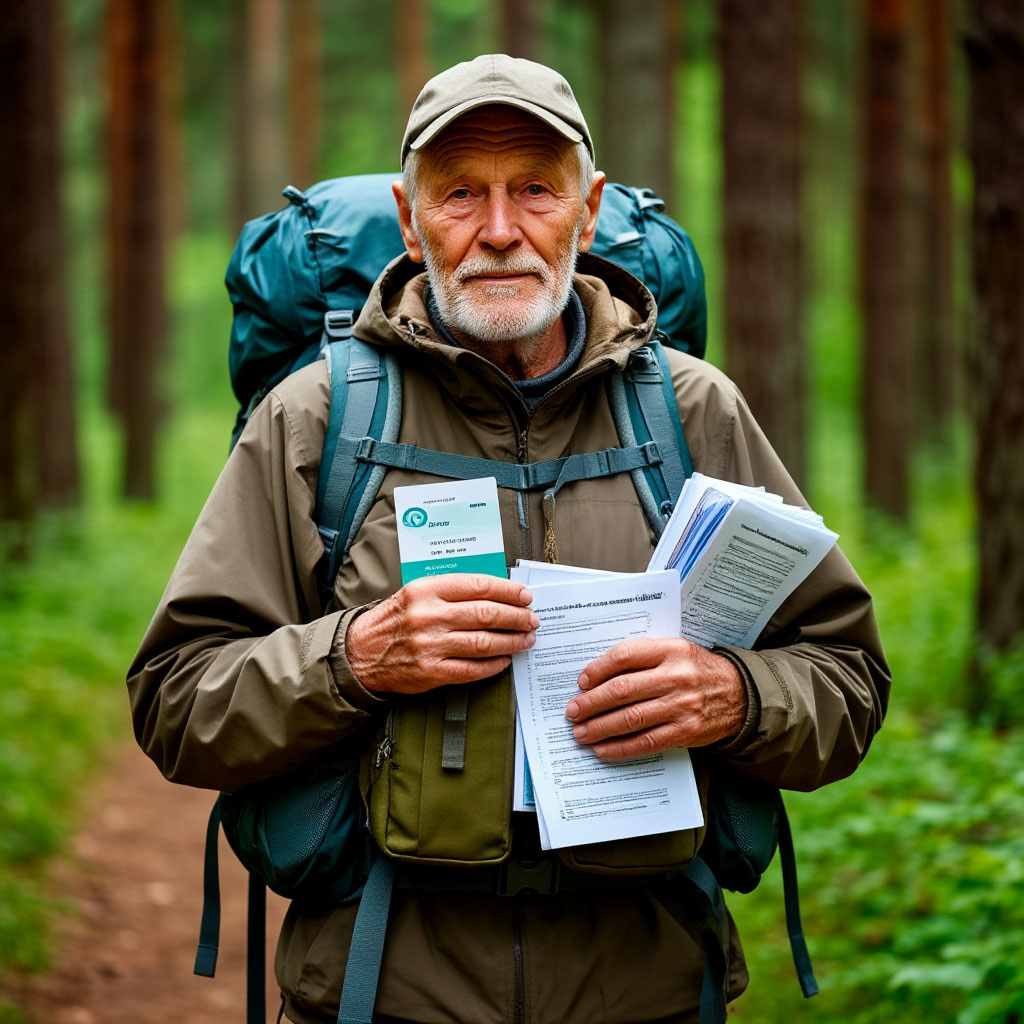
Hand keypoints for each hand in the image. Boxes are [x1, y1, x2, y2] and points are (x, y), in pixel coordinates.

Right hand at [346, 574, 537, 694]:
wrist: (360, 652)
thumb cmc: (395, 620)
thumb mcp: (417, 592)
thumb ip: (452, 591)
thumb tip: (497, 592)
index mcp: (427, 590)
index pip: (479, 586)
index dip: (508, 591)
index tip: (525, 596)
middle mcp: (429, 616)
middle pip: (487, 614)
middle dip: (517, 617)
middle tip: (532, 619)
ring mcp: (430, 645)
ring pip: (484, 642)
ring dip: (512, 641)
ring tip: (525, 640)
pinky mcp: (431, 672)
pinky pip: (472, 669)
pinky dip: (494, 665)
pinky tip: (504, 660)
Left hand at [565, 638, 746, 759]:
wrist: (740, 695)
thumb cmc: (697, 670)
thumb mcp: (675, 652)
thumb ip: (643, 658)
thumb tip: (597, 676)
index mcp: (670, 650)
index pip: (625, 655)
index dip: (598, 669)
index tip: (581, 682)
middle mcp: (676, 677)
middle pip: (622, 690)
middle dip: (591, 703)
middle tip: (572, 711)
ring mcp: (681, 706)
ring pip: (630, 718)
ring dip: (600, 727)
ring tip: (581, 733)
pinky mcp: (685, 732)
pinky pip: (645, 742)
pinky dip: (620, 748)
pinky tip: (603, 749)